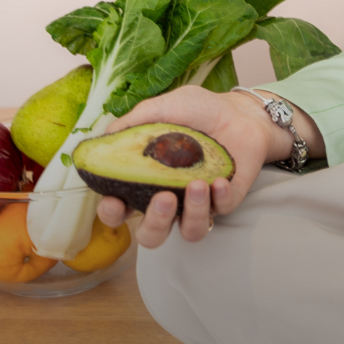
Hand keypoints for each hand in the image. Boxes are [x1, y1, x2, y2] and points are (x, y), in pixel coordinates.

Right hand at [95, 85, 283, 249]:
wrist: (239, 109)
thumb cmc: (197, 110)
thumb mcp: (162, 108)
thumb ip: (133, 124)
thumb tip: (104, 140)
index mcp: (146, 182)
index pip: (120, 211)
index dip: (112, 214)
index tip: (114, 202)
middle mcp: (170, 199)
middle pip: (152, 235)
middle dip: (155, 223)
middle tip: (164, 198)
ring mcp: (198, 203)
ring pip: (189, 232)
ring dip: (191, 214)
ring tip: (197, 184)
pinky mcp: (226, 200)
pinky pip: (221, 212)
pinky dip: (220, 199)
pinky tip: (220, 181)